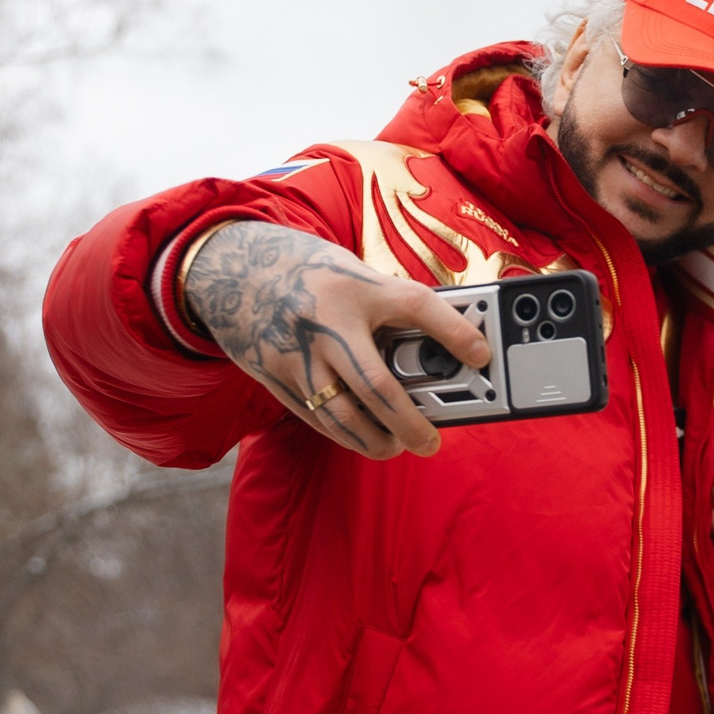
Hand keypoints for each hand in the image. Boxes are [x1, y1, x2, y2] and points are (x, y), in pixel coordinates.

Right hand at [182, 220, 488, 459]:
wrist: (232, 267)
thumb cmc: (309, 272)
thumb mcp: (354, 275)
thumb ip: (390, 308)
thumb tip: (439, 348)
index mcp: (354, 286)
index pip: (415, 305)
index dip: (454, 330)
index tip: (481, 354)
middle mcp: (326, 321)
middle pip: (376, 385)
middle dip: (410, 423)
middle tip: (431, 442)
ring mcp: (295, 352)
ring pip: (341, 415)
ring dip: (375, 440)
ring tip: (397, 446)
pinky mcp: (273, 375)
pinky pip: (314, 417)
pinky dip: (343, 433)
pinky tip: (363, 437)